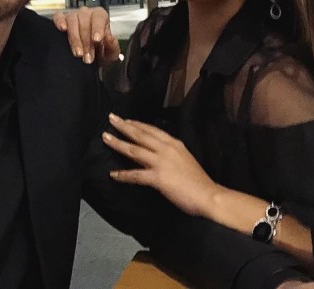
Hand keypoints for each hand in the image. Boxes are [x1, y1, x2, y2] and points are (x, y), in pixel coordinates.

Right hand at [52, 7, 119, 64]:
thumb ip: (113, 46)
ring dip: (75, 39)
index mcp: (100, 16)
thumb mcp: (110, 53)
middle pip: (85, 22)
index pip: (99, 17)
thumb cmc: (100, 51)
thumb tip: (110, 38)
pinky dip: (59, 22)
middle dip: (86, 42)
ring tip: (78, 53)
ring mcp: (73, 15)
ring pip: (72, 21)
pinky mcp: (61, 20)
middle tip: (88, 57)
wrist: (89, 56)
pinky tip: (63, 29)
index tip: (96, 40)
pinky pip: (58, 17)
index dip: (98, 28)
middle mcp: (86, 13)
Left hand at [102, 113, 219, 216]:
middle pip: (140, 134)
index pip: (152, 130)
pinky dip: (123, 175)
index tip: (126, 119)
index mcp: (174, 143)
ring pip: (134, 150)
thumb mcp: (185, 158)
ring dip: (118, 143)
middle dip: (124, 126)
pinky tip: (113, 174)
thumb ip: (171, 153)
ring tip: (105, 138)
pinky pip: (136, 175)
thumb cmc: (198, 180)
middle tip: (111, 118)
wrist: (208, 195)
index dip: (137, 124)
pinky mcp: (158, 177)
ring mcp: (161, 162)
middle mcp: (166, 149)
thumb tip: (157, 152)